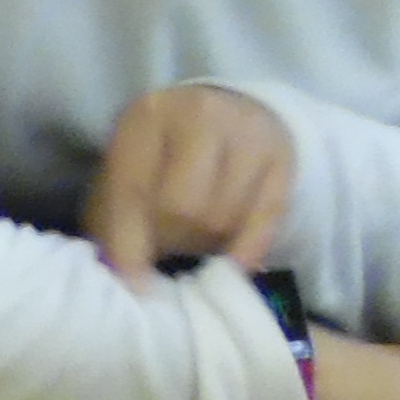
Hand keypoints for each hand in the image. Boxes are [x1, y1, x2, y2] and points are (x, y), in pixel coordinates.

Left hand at [85, 83, 297, 287]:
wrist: (226, 112)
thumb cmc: (163, 156)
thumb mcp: (126, 176)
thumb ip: (116, 226)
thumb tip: (130, 283)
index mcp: (147, 117)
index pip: (132, 193)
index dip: (129, 247)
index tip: (134, 286)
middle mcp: (200, 115)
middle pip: (182, 208)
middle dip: (173, 238)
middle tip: (170, 242)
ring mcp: (247, 131)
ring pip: (223, 218)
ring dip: (208, 242)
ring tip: (197, 233)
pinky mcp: (282, 155)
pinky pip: (265, 220)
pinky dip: (246, 249)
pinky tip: (234, 260)